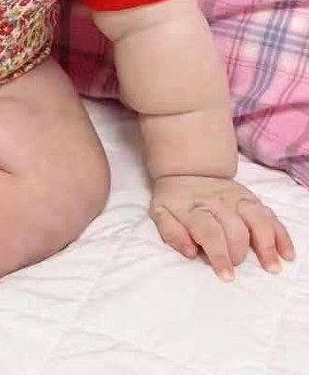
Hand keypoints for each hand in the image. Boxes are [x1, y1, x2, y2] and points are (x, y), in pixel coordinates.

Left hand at [150, 174, 296, 279]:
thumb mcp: (161, 213)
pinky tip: (286, 254)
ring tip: (271, 267)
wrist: (188, 172)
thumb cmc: (174, 200)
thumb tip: (190, 252)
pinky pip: (270, 216)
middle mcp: (217, 202)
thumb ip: (171, 232)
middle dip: (238, 254)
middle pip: (236, 230)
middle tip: (235, 267)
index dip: (219, 255)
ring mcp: (236, 199)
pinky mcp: (251, 199)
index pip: (209, 232)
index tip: (227, 275)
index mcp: (193, 208)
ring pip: (257, 220)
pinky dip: (281, 235)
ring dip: (266, 245)